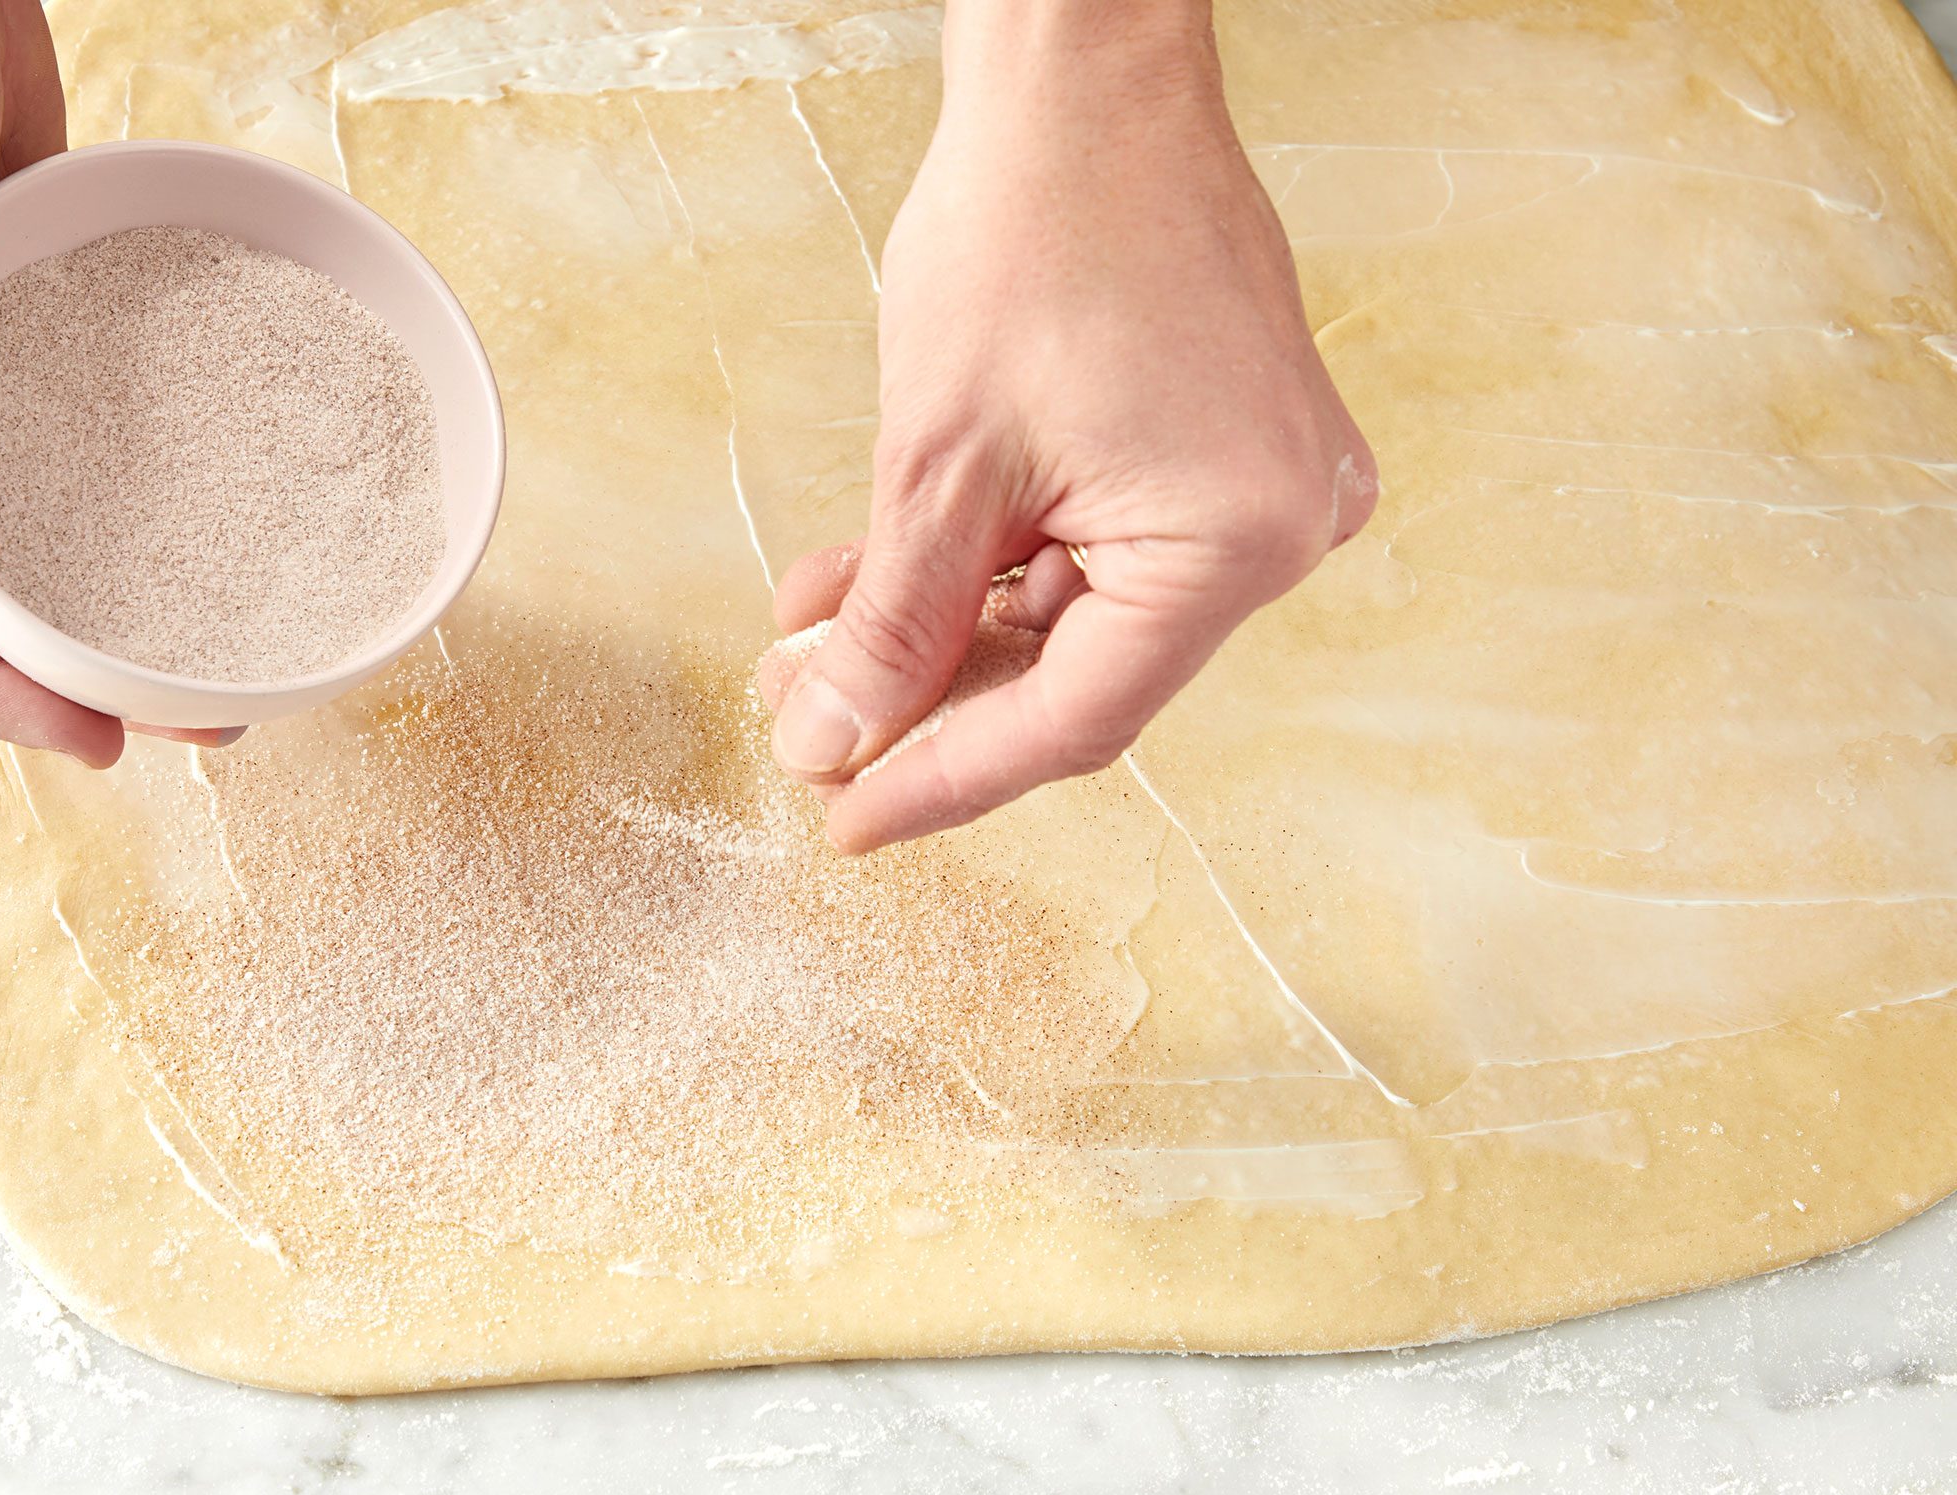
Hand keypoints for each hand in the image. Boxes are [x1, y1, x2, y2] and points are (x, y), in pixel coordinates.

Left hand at [762, 0, 1375, 852]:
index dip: (943, 781)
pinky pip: (1095, 547)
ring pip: (1071, 613)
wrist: (1085, 81)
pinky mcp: (1224, 449)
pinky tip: (874, 575)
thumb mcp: (937, 464)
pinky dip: (988, 565)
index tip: (846, 819)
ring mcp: (1261, 486)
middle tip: (808, 719)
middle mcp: (1279, 528)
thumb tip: (836, 741)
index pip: (1073, 721)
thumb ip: (892, 627)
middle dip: (924, 696)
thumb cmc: (1032, 229)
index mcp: (1238, 540)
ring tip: (812, 634)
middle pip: (1074, 673)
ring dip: (939, 628)